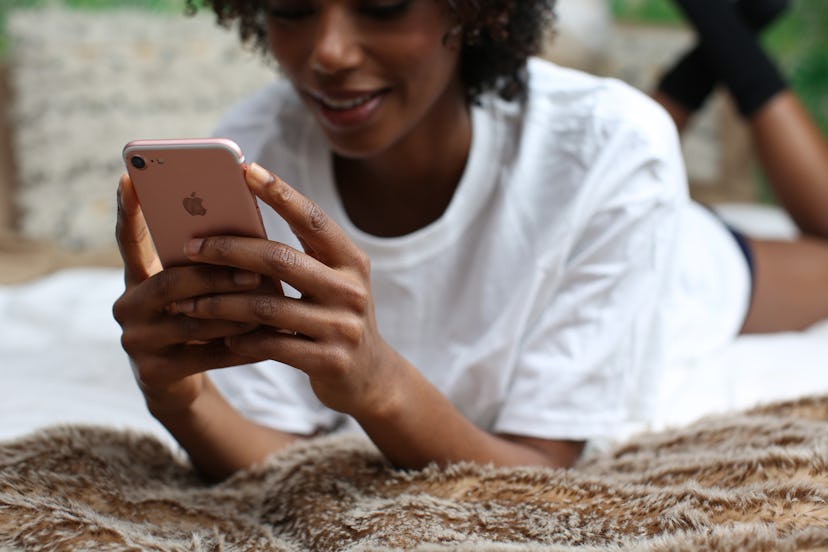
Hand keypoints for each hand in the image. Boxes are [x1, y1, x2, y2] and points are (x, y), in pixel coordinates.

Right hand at [112, 174, 264, 414]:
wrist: (179, 382)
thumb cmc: (197, 317)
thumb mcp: (194, 288)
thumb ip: (205, 263)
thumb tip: (250, 234)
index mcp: (135, 276)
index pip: (128, 238)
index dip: (127, 209)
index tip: (129, 176)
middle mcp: (127, 305)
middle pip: (170, 282)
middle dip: (216, 276)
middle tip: (255, 273)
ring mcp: (137, 340)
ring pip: (192, 321)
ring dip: (237, 312)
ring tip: (272, 304)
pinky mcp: (154, 373)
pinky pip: (207, 355)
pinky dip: (241, 346)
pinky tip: (270, 340)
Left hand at [172, 164, 403, 417]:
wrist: (370, 376)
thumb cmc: (335, 317)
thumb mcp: (331, 282)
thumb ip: (300, 256)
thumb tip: (237, 222)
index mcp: (352, 261)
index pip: (313, 219)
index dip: (280, 194)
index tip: (245, 170)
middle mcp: (351, 290)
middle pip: (280, 260)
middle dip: (229, 250)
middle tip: (190, 246)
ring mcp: (342, 327)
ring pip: (266, 307)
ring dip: (219, 302)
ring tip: (186, 300)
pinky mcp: (328, 361)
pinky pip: (270, 346)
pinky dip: (238, 339)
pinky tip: (217, 335)